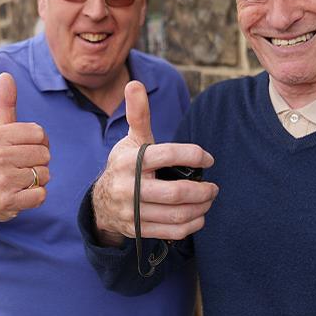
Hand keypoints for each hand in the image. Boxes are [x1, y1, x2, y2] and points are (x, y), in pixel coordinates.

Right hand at [0, 72, 49, 223]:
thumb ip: (4, 103)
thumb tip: (6, 75)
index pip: (40, 133)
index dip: (38, 143)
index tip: (23, 150)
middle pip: (45, 154)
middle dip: (38, 163)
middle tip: (19, 168)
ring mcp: (0, 180)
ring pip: (44, 175)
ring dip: (37, 181)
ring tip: (18, 181)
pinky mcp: (7, 201)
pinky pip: (41, 195)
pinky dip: (35, 197)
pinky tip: (19, 194)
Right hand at [92, 81, 216, 245]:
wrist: (101, 202)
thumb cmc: (125, 165)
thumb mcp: (131, 140)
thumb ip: (138, 115)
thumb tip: (135, 84)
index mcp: (131, 160)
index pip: (167, 155)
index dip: (194, 155)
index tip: (208, 158)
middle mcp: (129, 187)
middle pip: (176, 192)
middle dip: (203, 191)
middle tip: (214, 187)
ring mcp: (132, 211)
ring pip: (176, 215)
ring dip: (200, 208)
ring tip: (209, 200)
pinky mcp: (137, 229)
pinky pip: (171, 232)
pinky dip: (191, 226)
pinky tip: (199, 217)